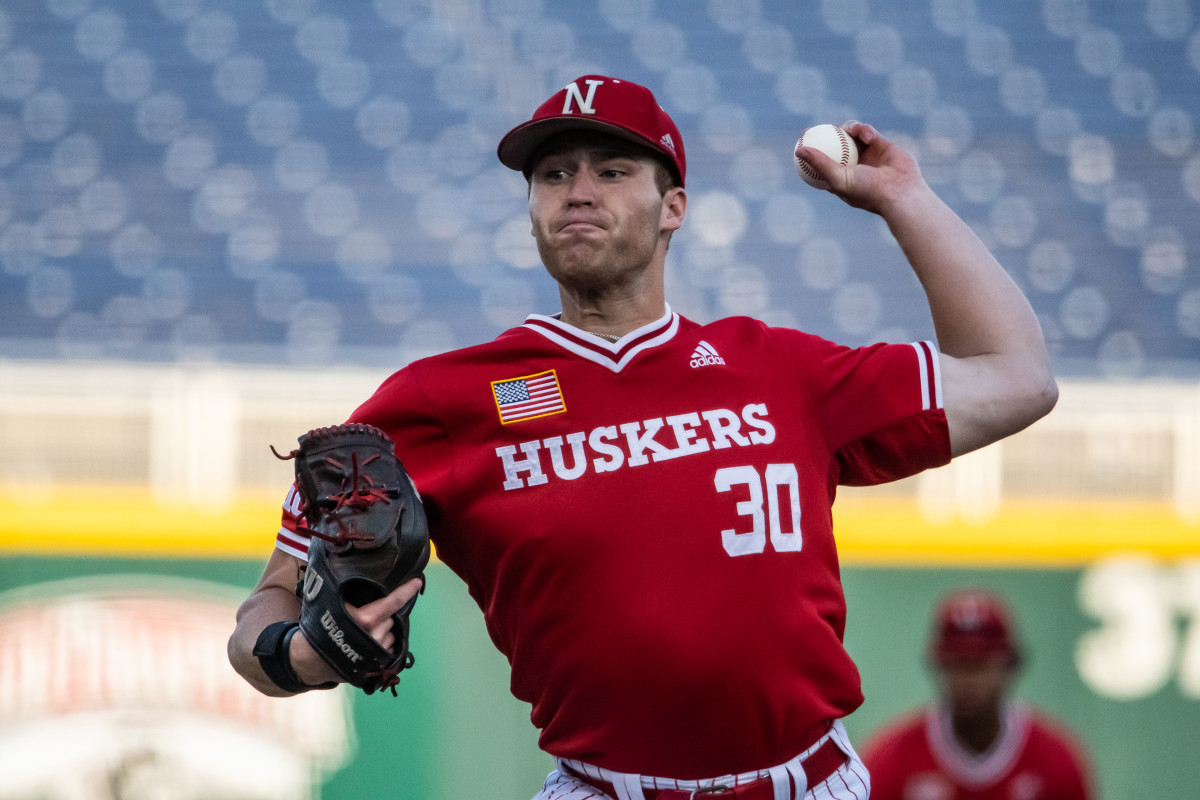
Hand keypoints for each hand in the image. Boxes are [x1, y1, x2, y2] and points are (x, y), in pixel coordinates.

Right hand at [288, 575, 424, 685]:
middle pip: (391, 618)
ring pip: (391, 633)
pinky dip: (383, 643)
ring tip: (365, 630)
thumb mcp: (333, 604)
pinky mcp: (378, 666)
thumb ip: (351, 593)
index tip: (417, 582)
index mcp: (366, 619)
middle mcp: (375, 637)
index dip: (406, 591)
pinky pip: (389, 649)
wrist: (310, 659)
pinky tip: (369, 642)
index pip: (393, 602)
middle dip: (384, 614)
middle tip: (368, 614)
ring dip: (384, 629)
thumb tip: (366, 573)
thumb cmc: (321, 626)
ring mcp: (378, 654)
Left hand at [794, 121, 925, 215]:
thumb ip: (819, 164)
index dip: (811, 151)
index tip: (802, 140)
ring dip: (849, 129)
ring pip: (852, 136)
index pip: (822, 162)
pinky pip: (869, 133)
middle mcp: (853, 166)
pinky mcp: (882, 146)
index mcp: (841, 178)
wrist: (900, 192)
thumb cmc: (867, 191)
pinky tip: (866, 134)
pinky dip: (866, 131)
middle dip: (824, 135)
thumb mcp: (838, 178)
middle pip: (835, 146)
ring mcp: (868, 155)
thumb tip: (799, 150)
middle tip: (814, 128)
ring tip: (847, 128)